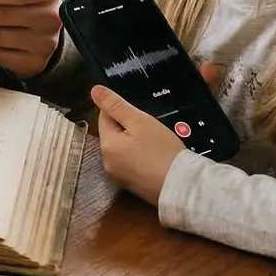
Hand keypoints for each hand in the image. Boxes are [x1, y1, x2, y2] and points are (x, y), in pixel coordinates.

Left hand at [93, 62, 223, 204]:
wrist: (182, 186)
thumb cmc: (161, 150)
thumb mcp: (140, 121)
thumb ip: (115, 105)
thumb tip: (94, 90)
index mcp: (106, 144)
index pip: (104, 117)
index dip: (121, 110)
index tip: (139, 113)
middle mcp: (106, 162)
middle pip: (113, 134)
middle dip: (128, 127)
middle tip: (151, 128)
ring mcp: (118, 176)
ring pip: (122, 149)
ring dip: (134, 142)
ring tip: (155, 142)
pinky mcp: (132, 185)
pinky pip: (131, 163)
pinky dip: (140, 157)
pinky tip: (155, 156)